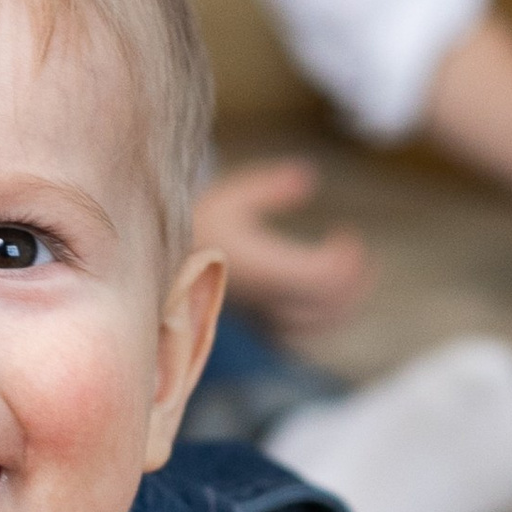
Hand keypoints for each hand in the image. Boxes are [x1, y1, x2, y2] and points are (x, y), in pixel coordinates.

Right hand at [194, 160, 368, 345]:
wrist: (156, 269)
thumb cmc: (195, 227)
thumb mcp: (229, 197)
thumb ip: (270, 187)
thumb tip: (310, 176)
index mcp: (263, 267)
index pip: (324, 275)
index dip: (346, 259)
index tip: (347, 235)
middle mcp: (266, 299)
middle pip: (330, 304)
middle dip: (353, 281)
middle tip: (355, 253)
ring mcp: (261, 318)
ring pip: (318, 325)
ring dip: (342, 303)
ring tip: (349, 275)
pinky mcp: (254, 327)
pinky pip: (299, 336)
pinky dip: (321, 321)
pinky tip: (322, 299)